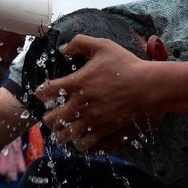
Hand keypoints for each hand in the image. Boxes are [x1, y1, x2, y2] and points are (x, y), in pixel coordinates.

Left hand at [34, 35, 162, 151]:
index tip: (42, 93)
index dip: (39, 93)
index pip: (45, 91)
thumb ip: (80, 42)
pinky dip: (78, 143)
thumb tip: (62, 48)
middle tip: (51, 115)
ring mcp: (91, 119)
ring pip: (65, 135)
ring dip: (60, 133)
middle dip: (47, 117)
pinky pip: (84, 144)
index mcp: (76, 83)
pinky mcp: (103, 130)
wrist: (147, 85)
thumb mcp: (102, 45)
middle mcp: (80, 104)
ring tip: (62, 130)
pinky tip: (80, 138)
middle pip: (51, 118)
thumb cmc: (125, 64)